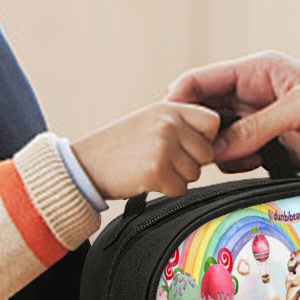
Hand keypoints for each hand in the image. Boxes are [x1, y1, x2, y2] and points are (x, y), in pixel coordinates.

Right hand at [72, 101, 220, 199]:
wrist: (86, 164)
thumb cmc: (119, 145)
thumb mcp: (150, 120)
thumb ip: (180, 124)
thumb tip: (214, 140)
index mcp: (169, 109)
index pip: (212, 122)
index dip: (205, 138)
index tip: (189, 146)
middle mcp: (168, 124)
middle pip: (206, 153)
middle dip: (190, 163)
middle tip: (165, 161)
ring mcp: (163, 147)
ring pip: (195, 173)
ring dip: (177, 178)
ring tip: (152, 168)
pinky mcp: (157, 172)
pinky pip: (180, 189)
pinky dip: (167, 190)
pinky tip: (147, 179)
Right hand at [166, 50, 299, 188]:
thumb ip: (257, 126)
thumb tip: (218, 147)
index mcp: (264, 70)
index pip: (205, 78)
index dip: (180, 97)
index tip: (164, 123)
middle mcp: (261, 93)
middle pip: (209, 108)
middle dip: (194, 128)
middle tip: (182, 152)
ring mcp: (269, 123)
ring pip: (222, 135)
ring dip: (212, 150)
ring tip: (205, 166)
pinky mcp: (279, 149)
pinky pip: (240, 156)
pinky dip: (231, 165)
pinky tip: (233, 173)